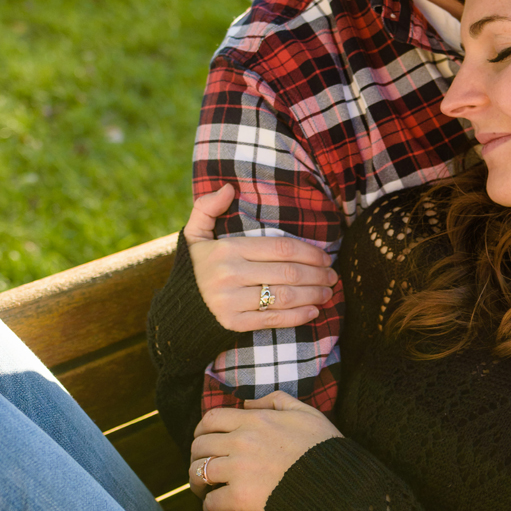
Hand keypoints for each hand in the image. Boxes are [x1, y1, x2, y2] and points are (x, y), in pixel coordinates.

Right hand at [185, 183, 337, 330]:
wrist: (178, 308)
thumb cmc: (197, 267)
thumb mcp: (195, 234)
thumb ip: (207, 207)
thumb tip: (228, 188)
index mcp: (227, 250)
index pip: (281, 248)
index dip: (310, 253)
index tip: (326, 256)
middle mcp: (229, 274)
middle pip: (288, 273)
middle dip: (318, 275)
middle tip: (333, 276)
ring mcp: (230, 301)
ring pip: (285, 297)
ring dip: (313, 295)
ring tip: (328, 292)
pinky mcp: (233, 323)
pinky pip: (273, 319)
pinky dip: (298, 317)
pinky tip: (314, 311)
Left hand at [191, 390, 340, 510]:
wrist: (336, 482)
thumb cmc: (324, 447)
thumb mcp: (306, 413)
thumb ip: (276, 400)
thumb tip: (248, 404)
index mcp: (255, 420)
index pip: (211, 419)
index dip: (202, 429)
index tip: (205, 439)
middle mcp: (241, 442)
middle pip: (199, 445)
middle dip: (197, 456)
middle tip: (204, 465)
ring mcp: (239, 469)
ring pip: (199, 472)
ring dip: (197, 482)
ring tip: (205, 488)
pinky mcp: (241, 496)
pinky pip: (211, 502)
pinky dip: (209, 507)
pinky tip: (215, 508)